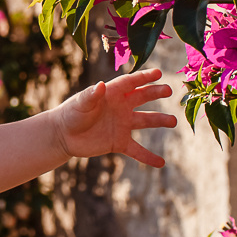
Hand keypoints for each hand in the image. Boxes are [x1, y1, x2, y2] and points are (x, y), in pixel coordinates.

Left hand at [54, 68, 176, 166]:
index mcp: (112, 94)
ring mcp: (122, 125)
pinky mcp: (119, 142)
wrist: (63, 135)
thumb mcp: (80, 103)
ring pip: (145, 121)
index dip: (144, 77)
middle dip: (156, 92)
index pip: (131, 82)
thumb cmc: (71, 113)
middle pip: (142, 97)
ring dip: (160, 120)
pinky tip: (161, 163)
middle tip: (169, 90)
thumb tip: (102, 85)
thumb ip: (91, 95)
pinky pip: (137, 150)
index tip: (158, 73)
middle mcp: (120, 107)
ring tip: (173, 121)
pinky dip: (148, 157)